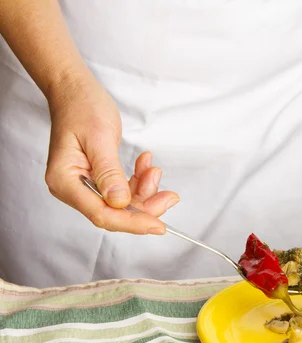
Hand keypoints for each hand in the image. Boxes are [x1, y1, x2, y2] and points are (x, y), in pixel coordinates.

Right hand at [44, 76, 178, 233]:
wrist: (75, 90)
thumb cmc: (81, 107)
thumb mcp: (100, 138)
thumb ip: (109, 172)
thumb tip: (120, 202)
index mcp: (65, 181)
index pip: (101, 214)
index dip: (132, 222)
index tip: (158, 225)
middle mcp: (72, 188)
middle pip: (113, 213)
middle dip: (145, 207)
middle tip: (169, 196)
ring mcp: (84, 185)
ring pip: (122, 203)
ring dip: (144, 191)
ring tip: (154, 170)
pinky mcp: (97, 179)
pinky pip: (122, 190)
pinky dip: (138, 181)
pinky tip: (146, 165)